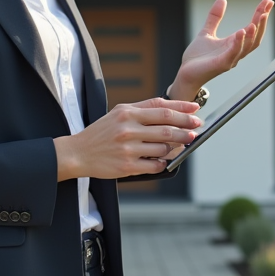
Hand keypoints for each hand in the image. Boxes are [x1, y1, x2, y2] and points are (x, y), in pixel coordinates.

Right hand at [54, 98, 202, 179]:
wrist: (78, 153)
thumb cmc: (102, 132)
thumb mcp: (119, 113)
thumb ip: (143, 109)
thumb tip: (171, 110)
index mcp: (127, 113)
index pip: (162, 109)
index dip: (182, 109)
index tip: (195, 110)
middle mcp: (128, 129)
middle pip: (167, 128)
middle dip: (186, 129)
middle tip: (196, 130)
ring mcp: (128, 149)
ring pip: (163, 148)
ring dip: (175, 148)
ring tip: (178, 146)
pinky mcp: (127, 166)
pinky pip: (155, 165)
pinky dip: (163, 163)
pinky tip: (163, 160)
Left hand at [169, 0, 273, 100]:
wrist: (186, 74)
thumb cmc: (198, 57)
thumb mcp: (207, 32)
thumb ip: (215, 17)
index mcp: (234, 43)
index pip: (252, 28)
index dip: (260, 15)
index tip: (268, 1)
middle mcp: (236, 52)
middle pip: (254, 37)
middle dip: (261, 23)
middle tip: (267, 7)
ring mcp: (230, 59)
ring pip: (247, 47)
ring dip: (253, 33)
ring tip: (257, 20)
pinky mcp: (221, 64)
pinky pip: (233, 54)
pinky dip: (238, 43)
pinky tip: (241, 32)